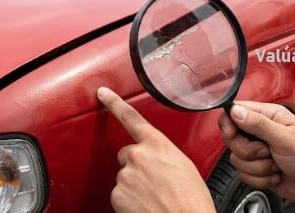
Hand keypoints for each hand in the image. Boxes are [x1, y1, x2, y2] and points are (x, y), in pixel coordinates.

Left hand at [97, 87, 215, 212]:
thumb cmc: (191, 201)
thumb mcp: (184, 166)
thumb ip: (164, 154)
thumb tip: (156, 157)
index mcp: (158, 145)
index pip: (132, 118)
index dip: (115, 103)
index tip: (103, 93)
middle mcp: (139, 156)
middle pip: (127, 154)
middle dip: (136, 165)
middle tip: (153, 181)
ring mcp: (126, 175)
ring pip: (124, 176)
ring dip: (134, 184)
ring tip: (153, 196)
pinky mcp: (117, 194)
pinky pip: (119, 193)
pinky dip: (128, 200)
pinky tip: (144, 205)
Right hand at [218, 101, 294, 205]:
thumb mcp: (286, 138)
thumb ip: (258, 124)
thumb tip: (235, 111)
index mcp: (269, 116)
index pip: (234, 112)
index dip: (229, 123)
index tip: (233, 133)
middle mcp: (261, 132)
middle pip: (231, 138)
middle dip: (249, 151)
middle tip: (267, 151)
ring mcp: (259, 152)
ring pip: (236, 159)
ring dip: (258, 168)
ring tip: (277, 164)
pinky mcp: (258, 169)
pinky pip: (243, 175)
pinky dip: (260, 179)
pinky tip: (276, 175)